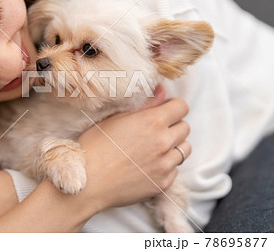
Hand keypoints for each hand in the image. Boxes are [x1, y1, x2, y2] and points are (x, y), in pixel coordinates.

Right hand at [77, 84, 191, 210]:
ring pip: (185, 149)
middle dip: (174, 125)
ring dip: (174, 146)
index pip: (181, 107)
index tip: (164, 110)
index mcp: (152, 121)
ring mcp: (165, 164)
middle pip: (185, 127)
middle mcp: (164, 142)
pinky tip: (147, 165)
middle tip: (155, 130)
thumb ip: (144, 104)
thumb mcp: (114, 118)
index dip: (173, 106)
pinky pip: (175, 170)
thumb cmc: (95, 147)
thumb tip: (162, 91)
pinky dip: (166, 166)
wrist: (87, 182)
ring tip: (153, 149)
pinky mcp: (163, 183)